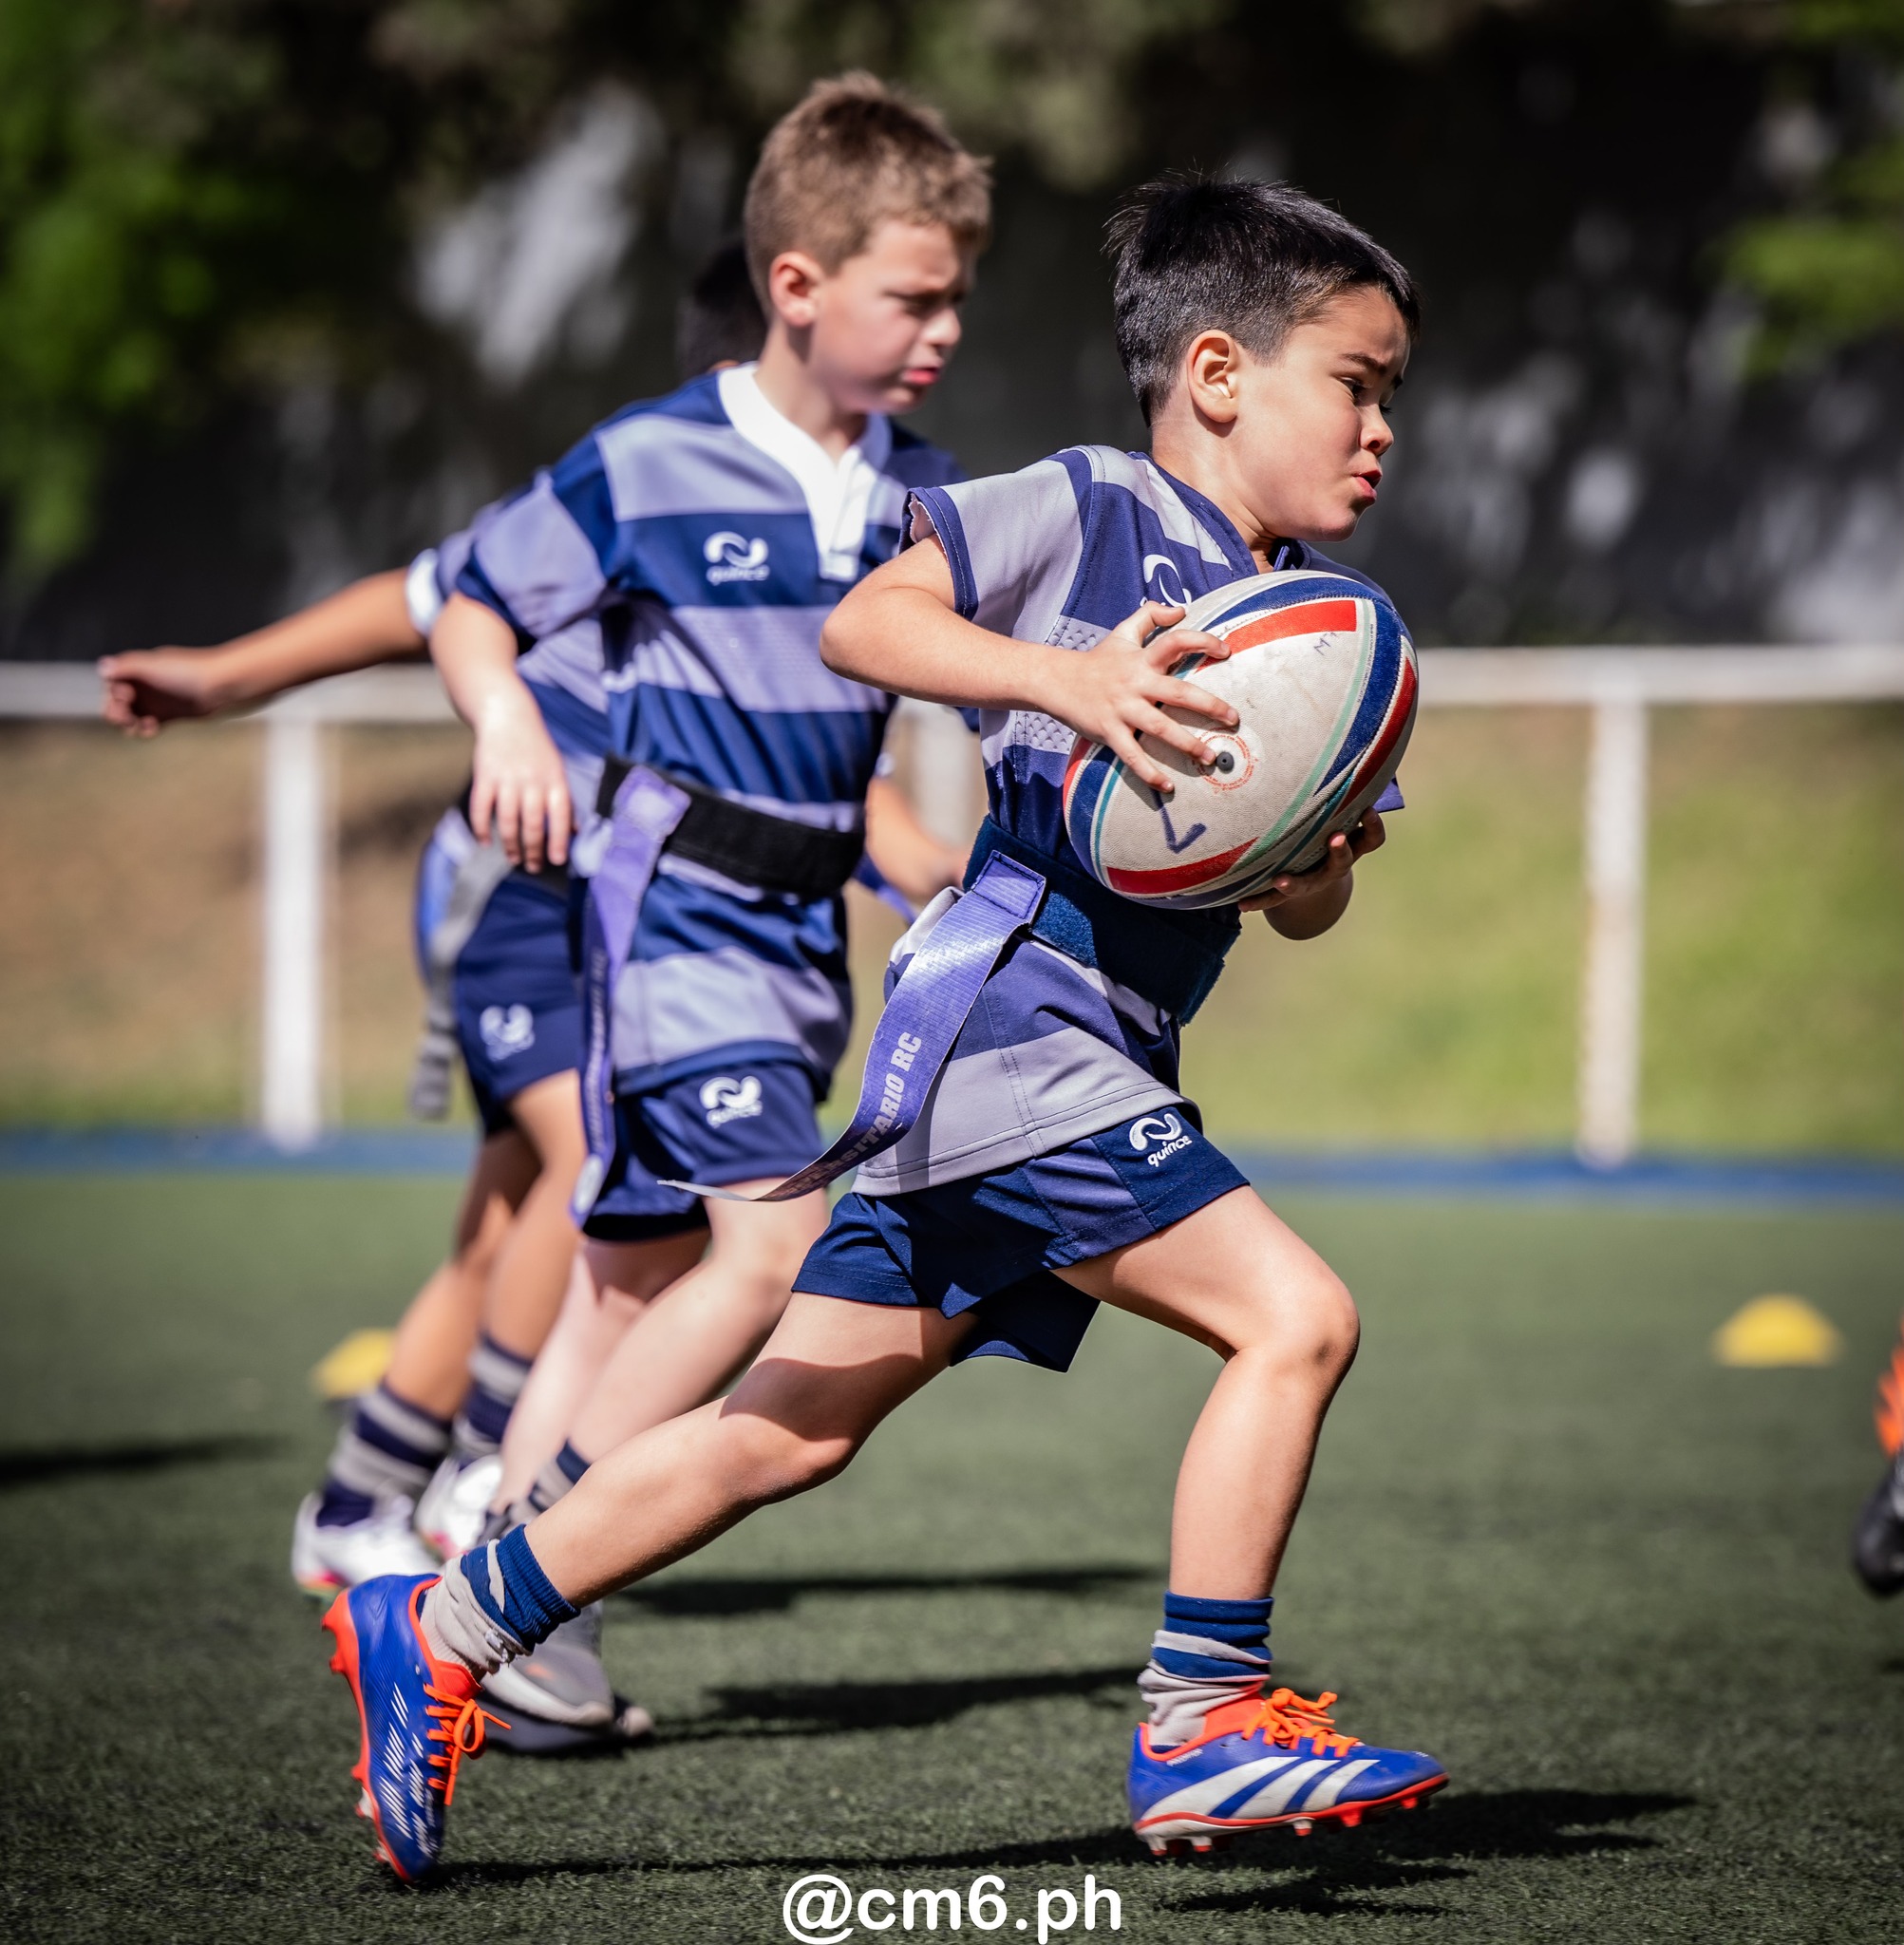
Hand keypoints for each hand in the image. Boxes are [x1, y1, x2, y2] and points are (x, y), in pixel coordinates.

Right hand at [97, 649, 230, 735]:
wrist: (221, 686)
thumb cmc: (188, 672)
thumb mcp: (154, 666)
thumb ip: (127, 667)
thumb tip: (102, 667)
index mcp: (137, 669)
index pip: (110, 684)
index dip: (112, 693)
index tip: (126, 697)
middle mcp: (143, 685)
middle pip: (115, 702)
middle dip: (116, 711)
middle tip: (126, 718)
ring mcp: (155, 701)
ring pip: (130, 717)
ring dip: (129, 724)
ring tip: (141, 725)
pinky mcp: (168, 715)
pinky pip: (147, 726)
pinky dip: (145, 730)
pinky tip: (153, 728)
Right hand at [469, 695, 571, 870]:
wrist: (507, 715)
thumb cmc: (536, 748)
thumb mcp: (557, 769)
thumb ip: (564, 800)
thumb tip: (575, 830)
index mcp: (554, 779)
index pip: (560, 815)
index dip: (559, 839)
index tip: (557, 860)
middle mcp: (531, 781)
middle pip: (533, 823)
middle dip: (534, 850)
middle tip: (533, 867)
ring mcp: (506, 779)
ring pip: (508, 820)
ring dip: (510, 844)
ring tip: (514, 858)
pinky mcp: (484, 776)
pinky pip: (481, 808)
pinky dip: (482, 828)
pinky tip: (485, 842)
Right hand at [1034, 601, 1234, 794]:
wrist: (1057, 680)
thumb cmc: (1097, 660)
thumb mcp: (1122, 632)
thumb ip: (1150, 617)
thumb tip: (1181, 609)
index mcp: (1142, 659)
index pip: (1176, 642)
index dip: (1202, 642)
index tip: (1226, 651)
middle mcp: (1135, 683)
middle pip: (1178, 692)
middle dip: (1209, 706)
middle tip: (1233, 719)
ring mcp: (1122, 709)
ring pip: (1160, 727)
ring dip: (1187, 743)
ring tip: (1209, 756)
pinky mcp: (1109, 732)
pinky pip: (1132, 755)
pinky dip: (1149, 772)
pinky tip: (1167, 786)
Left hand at [1241, 811, 1385, 934]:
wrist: (1315, 872)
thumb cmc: (1325, 833)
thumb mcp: (1335, 818)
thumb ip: (1336, 800)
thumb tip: (1336, 743)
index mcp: (1351, 847)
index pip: (1371, 839)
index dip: (1373, 827)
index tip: (1368, 811)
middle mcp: (1334, 867)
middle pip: (1343, 862)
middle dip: (1340, 851)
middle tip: (1336, 838)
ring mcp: (1313, 881)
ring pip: (1306, 885)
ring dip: (1294, 884)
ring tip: (1280, 880)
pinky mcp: (1290, 891)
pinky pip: (1274, 899)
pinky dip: (1258, 901)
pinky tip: (1241, 905)